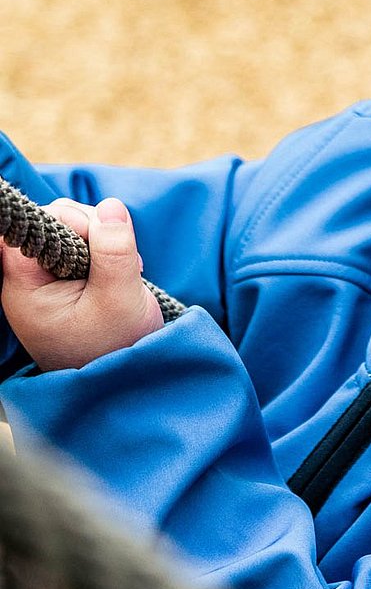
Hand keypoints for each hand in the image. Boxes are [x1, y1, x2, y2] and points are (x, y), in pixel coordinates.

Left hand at [0, 198, 163, 371]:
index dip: (65, 221)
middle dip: (90, 228)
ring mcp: (48, 282)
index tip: (97, 239)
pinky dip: (105, 251)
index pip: (29, 231)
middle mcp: (29, 282)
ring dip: (102, 239)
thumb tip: (111, 206)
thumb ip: (114, 251)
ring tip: (125, 269)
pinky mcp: (68, 282)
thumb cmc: (115, 348)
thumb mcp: (119, 298)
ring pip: (69, 231)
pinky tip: (121, 271)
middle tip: (120, 257)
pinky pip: (82, 247)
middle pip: (50, 224)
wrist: (126, 382)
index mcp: (25, 289)